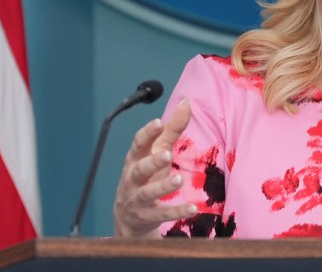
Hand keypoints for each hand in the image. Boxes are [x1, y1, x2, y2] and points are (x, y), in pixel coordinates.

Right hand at [113, 100, 196, 237]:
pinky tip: (192, 208)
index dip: (147, 134)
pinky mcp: (147, 217)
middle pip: (139, 169)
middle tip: (166, 154)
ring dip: (163, 187)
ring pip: (147, 193)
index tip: (158, 122)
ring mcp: (138, 199)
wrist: (129, 217)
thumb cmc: (147, 175)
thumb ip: (172, 129)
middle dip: (151, 162)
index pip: (138, 144)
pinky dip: (176, 212)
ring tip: (179, 180)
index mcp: (136, 159)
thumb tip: (187, 103)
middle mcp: (133, 179)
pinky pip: (161, 215)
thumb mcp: (158, 151)